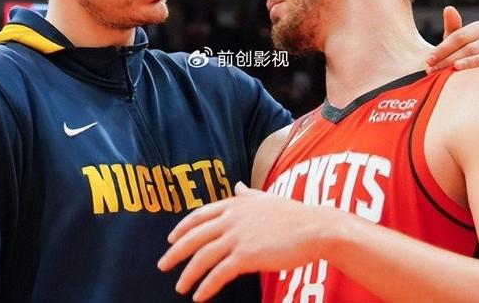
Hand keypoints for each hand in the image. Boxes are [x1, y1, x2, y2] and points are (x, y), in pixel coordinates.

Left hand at [158, 182, 324, 301]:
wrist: (315, 228)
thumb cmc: (294, 215)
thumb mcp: (267, 199)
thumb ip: (248, 195)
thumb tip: (238, 186)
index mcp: (235, 204)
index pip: (200, 215)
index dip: (182, 228)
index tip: (171, 239)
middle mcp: (232, 218)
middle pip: (194, 236)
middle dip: (176, 252)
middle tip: (163, 264)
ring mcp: (238, 237)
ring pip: (203, 256)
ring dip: (188, 274)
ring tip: (180, 287)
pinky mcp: (246, 255)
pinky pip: (219, 273)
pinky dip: (206, 286)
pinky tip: (199, 296)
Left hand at [426, 6, 478, 74]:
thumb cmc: (467, 53)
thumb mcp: (458, 40)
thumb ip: (453, 27)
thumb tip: (448, 8)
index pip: (460, 36)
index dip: (442, 48)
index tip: (429, 60)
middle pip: (472, 47)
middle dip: (450, 59)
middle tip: (433, 70)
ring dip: (474, 63)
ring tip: (456, 69)